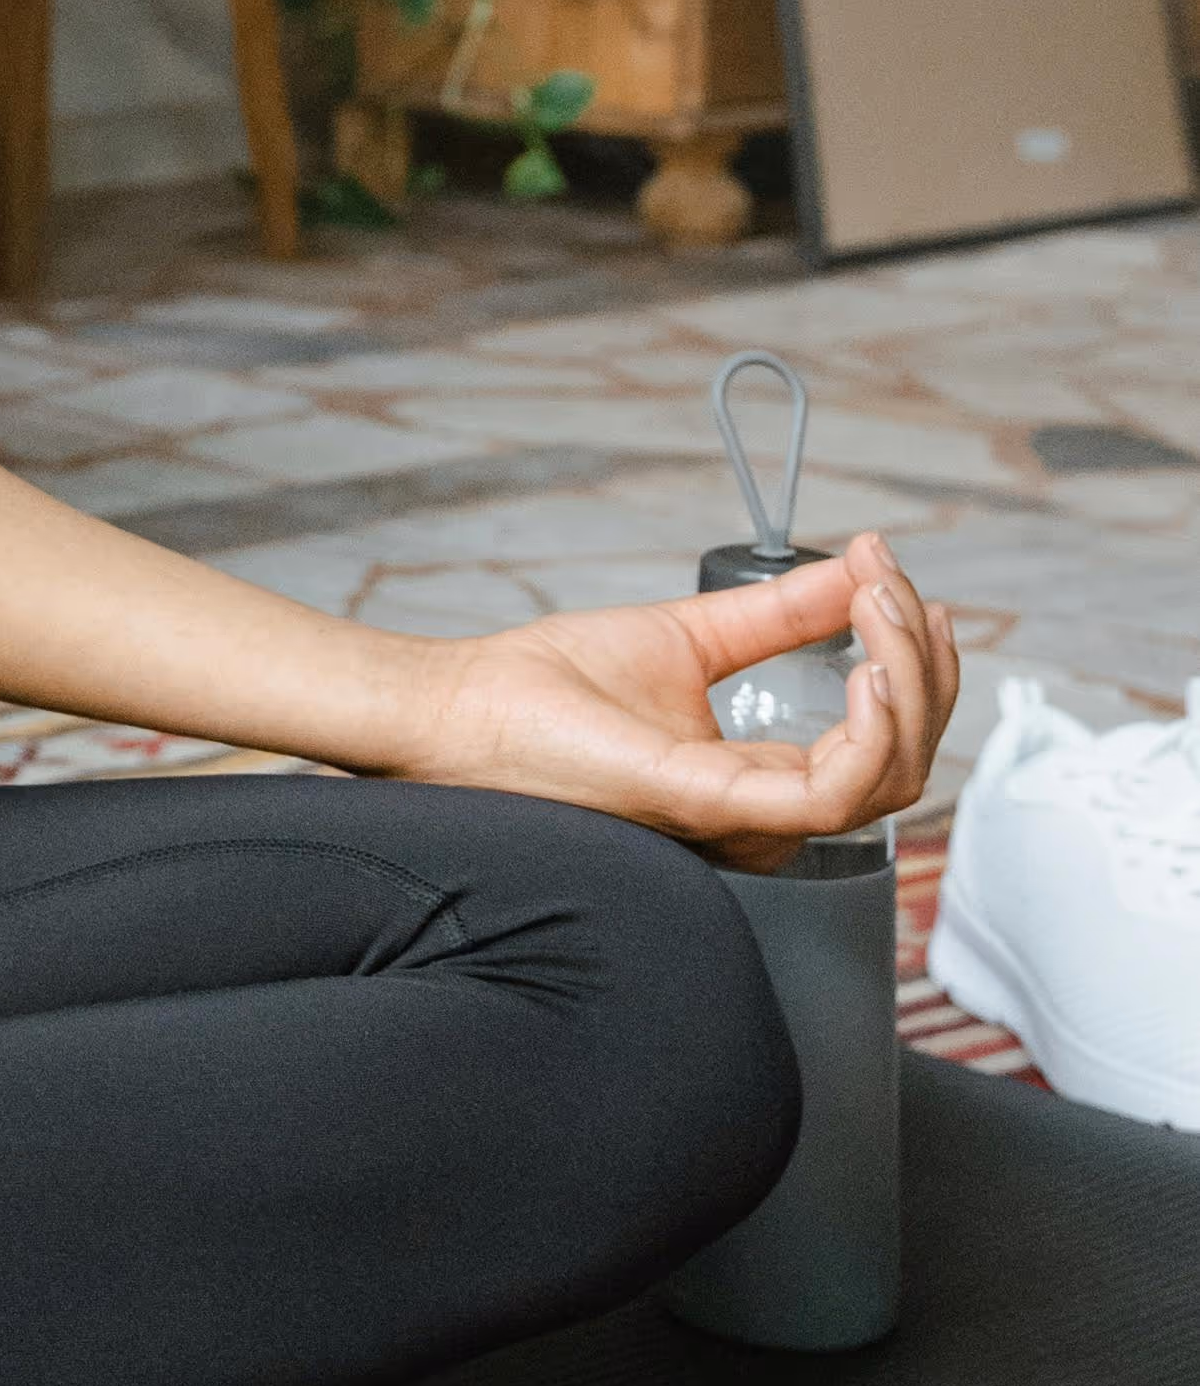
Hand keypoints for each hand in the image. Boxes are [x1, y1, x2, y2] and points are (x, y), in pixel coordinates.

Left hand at [406, 529, 958, 867]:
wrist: (462, 707)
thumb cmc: (548, 689)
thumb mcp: (688, 634)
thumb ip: (777, 616)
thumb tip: (852, 570)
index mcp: (759, 779)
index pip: (880, 739)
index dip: (910, 658)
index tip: (890, 569)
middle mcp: (762, 812)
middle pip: (903, 763)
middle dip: (925, 665)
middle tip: (897, 581)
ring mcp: (741, 816)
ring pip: (885, 779)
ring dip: (909, 683)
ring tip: (887, 605)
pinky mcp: (710, 804)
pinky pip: (828, 794)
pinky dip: (869, 730)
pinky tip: (867, 665)